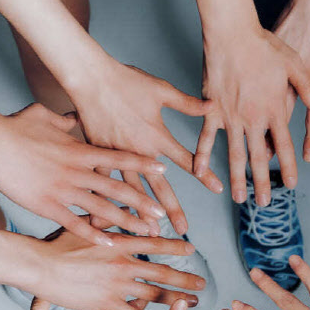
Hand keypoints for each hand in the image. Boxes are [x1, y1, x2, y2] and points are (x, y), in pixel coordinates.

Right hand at [0, 103, 168, 243]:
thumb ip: (65, 120)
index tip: (163, 168)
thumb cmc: (15, 125)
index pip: (119, 157)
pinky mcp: (46, 204)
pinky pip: (75, 223)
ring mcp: (63, 189)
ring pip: (102, 208)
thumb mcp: (45, 115)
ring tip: (144, 233)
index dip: (143, 163)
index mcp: (80, 150)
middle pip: (117, 188)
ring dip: (125, 222)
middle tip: (163, 214)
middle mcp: (77, 171)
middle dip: (142, 202)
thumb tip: (74, 117)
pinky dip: (93, 234)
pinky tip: (109, 244)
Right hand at [31, 225, 205, 309]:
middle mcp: (124, 264)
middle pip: (162, 272)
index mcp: (120, 243)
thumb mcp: (84, 224)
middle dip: (185, 279)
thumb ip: (104, 217)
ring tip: (192, 305)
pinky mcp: (107, 304)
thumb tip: (114, 204)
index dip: (175, 246)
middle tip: (202, 284)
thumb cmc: (57, 245)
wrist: (40, 266)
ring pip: (155, 294)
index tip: (191, 249)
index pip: (155, 243)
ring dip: (176, 300)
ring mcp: (117, 285)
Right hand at [69, 61, 222, 235]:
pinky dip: (107, 201)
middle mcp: (139, 150)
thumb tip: (214, 106)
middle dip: (172, 208)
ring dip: (141, 211)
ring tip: (150, 231)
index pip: (187, 160)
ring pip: (131, 190)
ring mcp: (117, 155)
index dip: (205, 175)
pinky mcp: (97, 154)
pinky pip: (104, 183)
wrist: (90, 77)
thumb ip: (188, 104)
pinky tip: (110, 217)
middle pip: (160, 185)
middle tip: (183, 229)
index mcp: (156, 135)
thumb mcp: (162, 89)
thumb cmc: (126, 80)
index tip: (218, 190)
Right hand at [195, 26, 309, 205]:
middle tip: (265, 203)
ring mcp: (230, 115)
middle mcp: (252, 117)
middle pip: (258, 157)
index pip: (284, 146)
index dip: (287, 167)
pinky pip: (205, 137)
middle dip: (262, 183)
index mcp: (274, 108)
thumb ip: (309, 89)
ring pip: (234, 153)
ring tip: (238, 198)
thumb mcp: (295, 64)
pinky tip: (200, 173)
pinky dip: (202, 156)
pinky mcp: (211, 109)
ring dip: (237, 178)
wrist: (231, 31)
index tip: (290, 184)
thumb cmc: (264, 44)